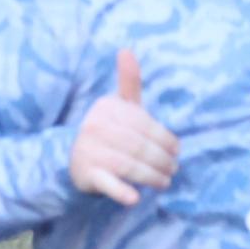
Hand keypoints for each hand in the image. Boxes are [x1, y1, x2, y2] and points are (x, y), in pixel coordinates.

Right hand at [69, 49, 178, 206]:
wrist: (72, 160)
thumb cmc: (106, 131)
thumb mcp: (117, 107)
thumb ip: (128, 82)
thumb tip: (126, 49)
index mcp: (106, 108)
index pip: (145, 125)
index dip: (165, 139)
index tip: (177, 151)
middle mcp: (95, 127)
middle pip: (139, 146)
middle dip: (162, 160)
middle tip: (173, 169)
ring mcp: (89, 152)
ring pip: (130, 165)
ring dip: (152, 176)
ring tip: (164, 182)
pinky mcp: (87, 175)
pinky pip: (107, 183)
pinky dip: (121, 192)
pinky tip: (134, 198)